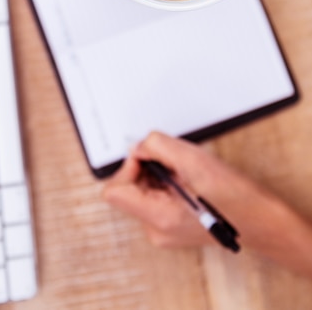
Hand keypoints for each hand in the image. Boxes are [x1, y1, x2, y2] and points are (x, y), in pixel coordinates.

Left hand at [102, 132, 311, 276]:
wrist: (261, 220)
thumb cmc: (234, 195)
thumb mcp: (193, 160)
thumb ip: (157, 147)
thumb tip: (136, 146)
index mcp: (158, 217)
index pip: (114, 191)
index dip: (127, 166)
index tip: (148, 156)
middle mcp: (155, 228)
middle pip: (127, 187)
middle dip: (146, 167)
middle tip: (174, 161)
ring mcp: (162, 228)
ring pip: (141, 189)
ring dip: (158, 172)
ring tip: (185, 171)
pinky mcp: (170, 223)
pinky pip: (155, 195)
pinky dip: (166, 181)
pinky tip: (189, 180)